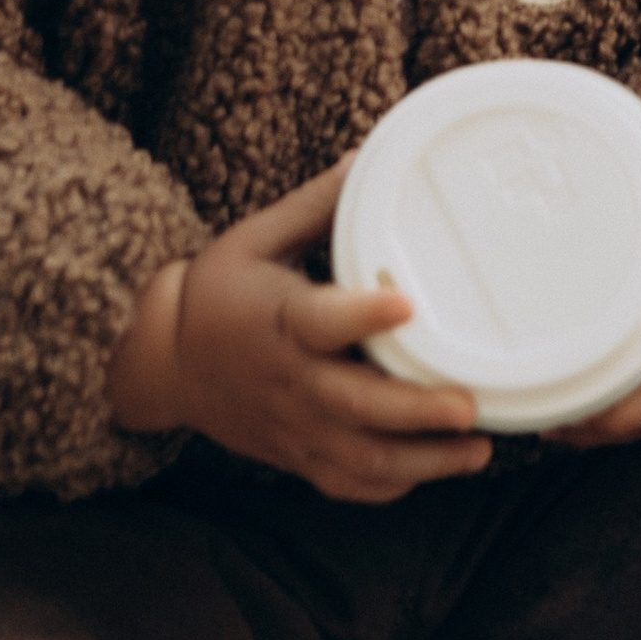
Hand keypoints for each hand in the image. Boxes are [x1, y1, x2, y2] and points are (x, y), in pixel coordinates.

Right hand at [108, 161, 489, 501]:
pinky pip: (345, 484)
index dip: (362, 315)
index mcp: (277, 320)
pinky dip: (390, 484)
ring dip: (421, 460)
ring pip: (358, 458)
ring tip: (476, 451)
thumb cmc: (218, 293)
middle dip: (413, 411)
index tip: (406, 302)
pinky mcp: (295, 456)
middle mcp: (288, 381)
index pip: (320, 321)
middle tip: (468, 405)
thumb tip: (366, 155)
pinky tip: (435, 469)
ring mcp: (292, 427)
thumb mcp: (256, 236)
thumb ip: (317, 205)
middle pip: (353, 405)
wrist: (164, 364)